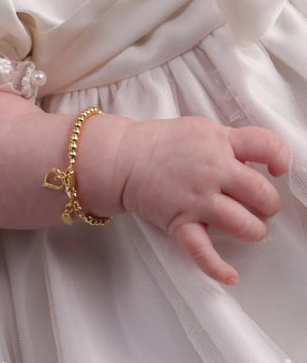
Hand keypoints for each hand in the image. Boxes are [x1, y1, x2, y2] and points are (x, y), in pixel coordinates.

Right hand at [118, 116, 289, 284]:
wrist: (123, 157)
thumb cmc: (161, 142)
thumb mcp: (200, 130)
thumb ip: (229, 143)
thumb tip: (255, 164)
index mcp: (218, 142)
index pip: (266, 146)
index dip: (281, 158)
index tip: (279, 170)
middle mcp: (212, 170)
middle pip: (262, 194)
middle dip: (267, 203)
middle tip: (259, 203)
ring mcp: (196, 198)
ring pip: (244, 225)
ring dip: (253, 230)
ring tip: (247, 225)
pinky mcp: (180, 222)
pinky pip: (201, 250)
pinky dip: (216, 267)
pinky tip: (230, 276)